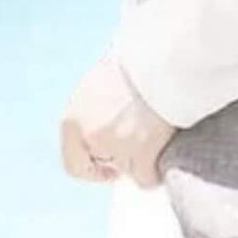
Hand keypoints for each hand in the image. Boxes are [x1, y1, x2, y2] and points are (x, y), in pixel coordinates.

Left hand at [59, 55, 175, 188]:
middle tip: (138, 135)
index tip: (108, 164)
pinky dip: (157, 167)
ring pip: (130, 172)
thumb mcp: (97, 88)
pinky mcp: (144, 155)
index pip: (73, 165)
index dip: (92, 168)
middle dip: (121, 157)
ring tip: (153, 130)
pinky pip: (148, 177)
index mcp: (72, 121)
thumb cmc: (132, 68)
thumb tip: (102, 143)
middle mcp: (91, 137)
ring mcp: (118, 148)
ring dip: (143, 158)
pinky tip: (164, 142)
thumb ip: (92, 117)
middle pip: (106, 166)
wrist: (158, 60)